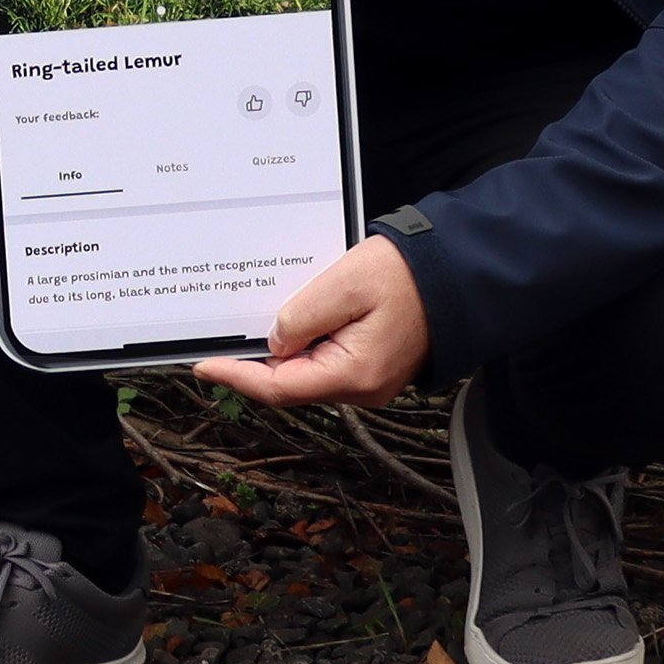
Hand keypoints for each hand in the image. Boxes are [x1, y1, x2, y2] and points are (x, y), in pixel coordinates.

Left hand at [194, 234, 431, 409]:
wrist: (459, 274)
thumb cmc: (408, 275)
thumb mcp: (344, 285)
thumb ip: (301, 317)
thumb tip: (273, 345)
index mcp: (354, 374)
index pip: (279, 388)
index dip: (237, 377)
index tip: (204, 365)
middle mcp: (362, 388)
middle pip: (291, 384)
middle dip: (255, 364)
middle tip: (222, 338)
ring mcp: (369, 381)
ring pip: (307, 373)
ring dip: (280, 352)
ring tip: (254, 323)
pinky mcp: (372, 367)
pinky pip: (325, 362)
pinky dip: (302, 346)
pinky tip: (291, 322)